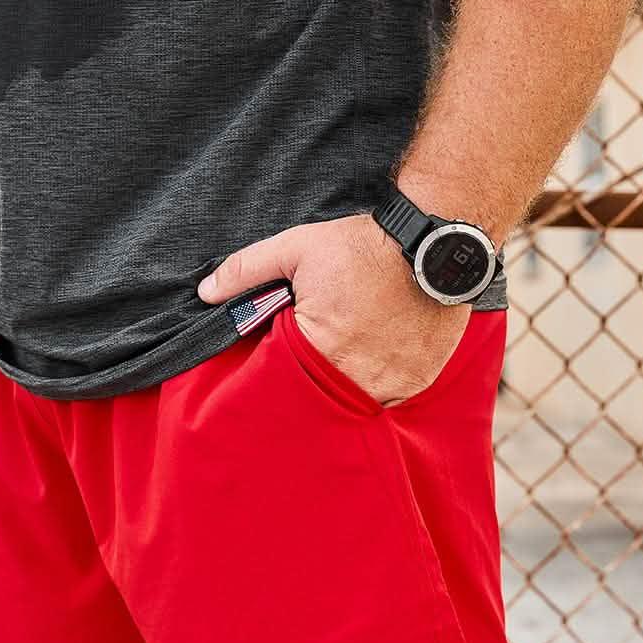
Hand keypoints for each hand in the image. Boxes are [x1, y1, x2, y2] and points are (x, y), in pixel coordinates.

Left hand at [198, 214, 470, 406]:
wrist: (436, 242)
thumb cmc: (364, 246)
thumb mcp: (297, 248)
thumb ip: (247, 270)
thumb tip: (206, 291)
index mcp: (319, 349)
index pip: (284, 382)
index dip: (279, 373)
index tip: (279, 362)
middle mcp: (358, 375)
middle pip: (322, 396)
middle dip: (313, 383)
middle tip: (315, 361)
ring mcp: (393, 382)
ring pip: (357, 400)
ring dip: (347, 387)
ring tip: (346, 358)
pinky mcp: (420, 379)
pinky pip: (391, 396)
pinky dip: (380, 382)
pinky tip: (374, 357)